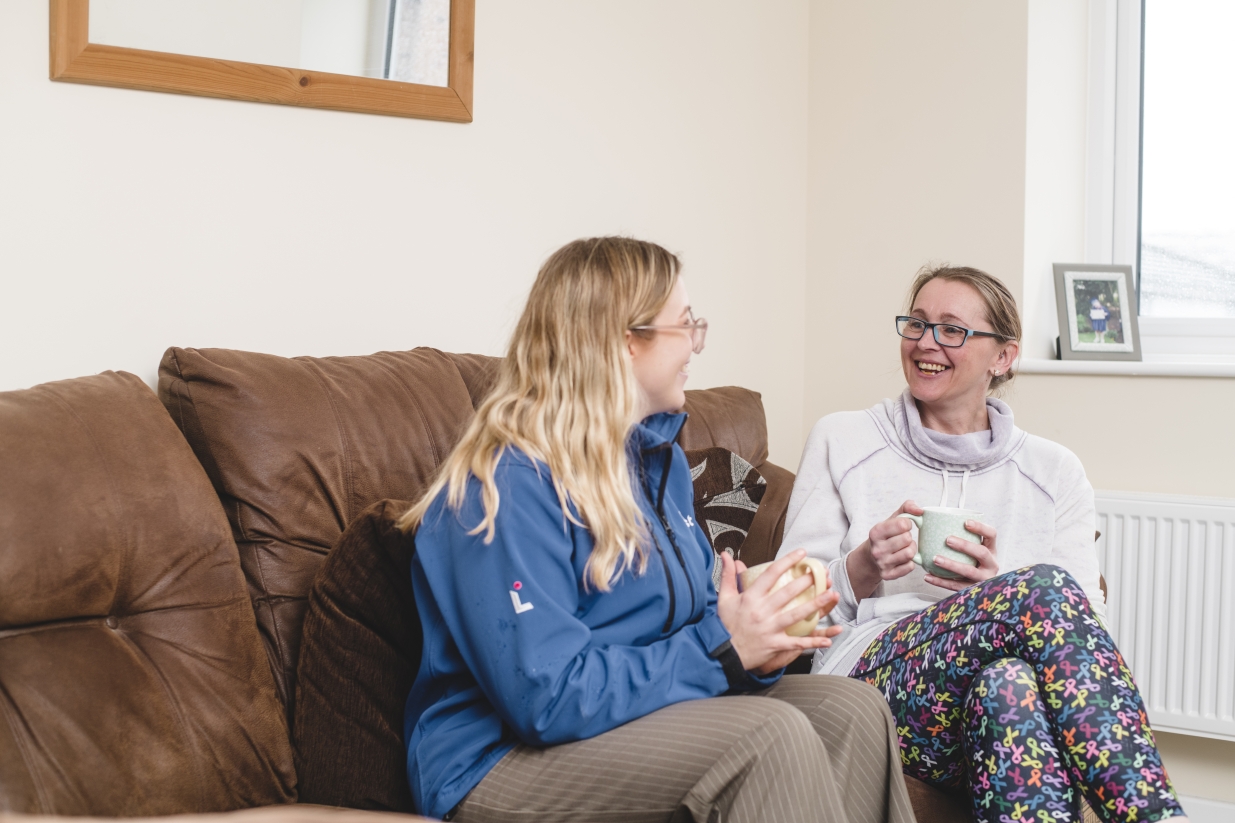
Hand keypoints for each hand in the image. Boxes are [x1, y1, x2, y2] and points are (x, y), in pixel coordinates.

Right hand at [716, 549, 842, 673]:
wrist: (722, 653)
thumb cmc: (725, 624)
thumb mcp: (724, 598)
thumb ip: (728, 575)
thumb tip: (726, 554)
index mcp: (750, 597)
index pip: (771, 574)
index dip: (787, 561)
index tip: (801, 553)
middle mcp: (761, 611)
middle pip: (788, 593)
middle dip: (806, 581)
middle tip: (821, 572)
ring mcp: (769, 628)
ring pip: (797, 614)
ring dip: (816, 605)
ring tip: (831, 595)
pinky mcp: (775, 644)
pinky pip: (796, 643)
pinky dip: (813, 642)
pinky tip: (828, 639)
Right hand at [867, 500, 924, 579]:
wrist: (870, 557)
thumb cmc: (885, 535)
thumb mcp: (892, 519)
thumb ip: (907, 508)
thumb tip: (920, 510)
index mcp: (876, 532)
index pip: (903, 524)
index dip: (907, 524)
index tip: (902, 526)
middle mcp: (877, 549)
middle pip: (907, 539)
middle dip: (908, 537)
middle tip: (903, 538)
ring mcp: (882, 563)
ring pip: (910, 554)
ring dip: (911, 549)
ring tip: (904, 548)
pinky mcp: (888, 575)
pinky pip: (910, 567)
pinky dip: (910, 562)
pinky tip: (903, 559)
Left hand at [925, 519, 999, 591]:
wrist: (980, 590)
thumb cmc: (969, 561)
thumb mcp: (971, 549)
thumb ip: (956, 534)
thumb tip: (924, 516)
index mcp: (991, 550)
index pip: (991, 535)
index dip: (981, 527)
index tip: (966, 522)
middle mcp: (991, 564)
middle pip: (982, 553)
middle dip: (965, 545)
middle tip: (948, 540)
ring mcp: (984, 579)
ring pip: (969, 571)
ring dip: (951, 564)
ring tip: (935, 559)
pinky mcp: (974, 591)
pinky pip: (956, 586)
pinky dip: (941, 581)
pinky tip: (928, 576)